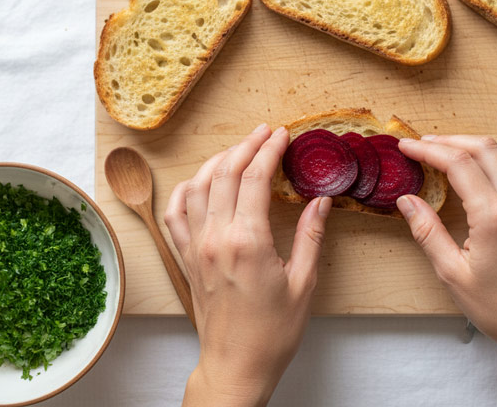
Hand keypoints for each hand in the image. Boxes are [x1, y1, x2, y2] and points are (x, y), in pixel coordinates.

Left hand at [164, 124, 330, 406]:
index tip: (281, 135)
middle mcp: (216, 238)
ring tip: (237, 149)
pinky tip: (199, 181)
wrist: (236, 364)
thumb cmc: (273, 332)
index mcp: (248, 241)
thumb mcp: (303, 283)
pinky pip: (175, 213)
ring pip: (197, 186)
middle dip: (246, 145)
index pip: (255, 178)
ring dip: (217, 160)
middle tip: (264, 133)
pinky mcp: (186, 258)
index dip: (269, 150)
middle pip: (225, 173)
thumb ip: (310, 235)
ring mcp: (196, 247)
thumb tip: (321, 201)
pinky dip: (185, 189)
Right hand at [396, 135, 496, 357]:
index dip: (428, 150)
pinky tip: (486, 166)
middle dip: (449, 140)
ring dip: (475, 145)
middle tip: (423, 145)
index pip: (457, 163)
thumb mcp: (452, 274)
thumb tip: (407, 202)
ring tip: (449, 152)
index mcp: (494, 216)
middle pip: (483, 147)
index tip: (407, 147)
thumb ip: (427, 232)